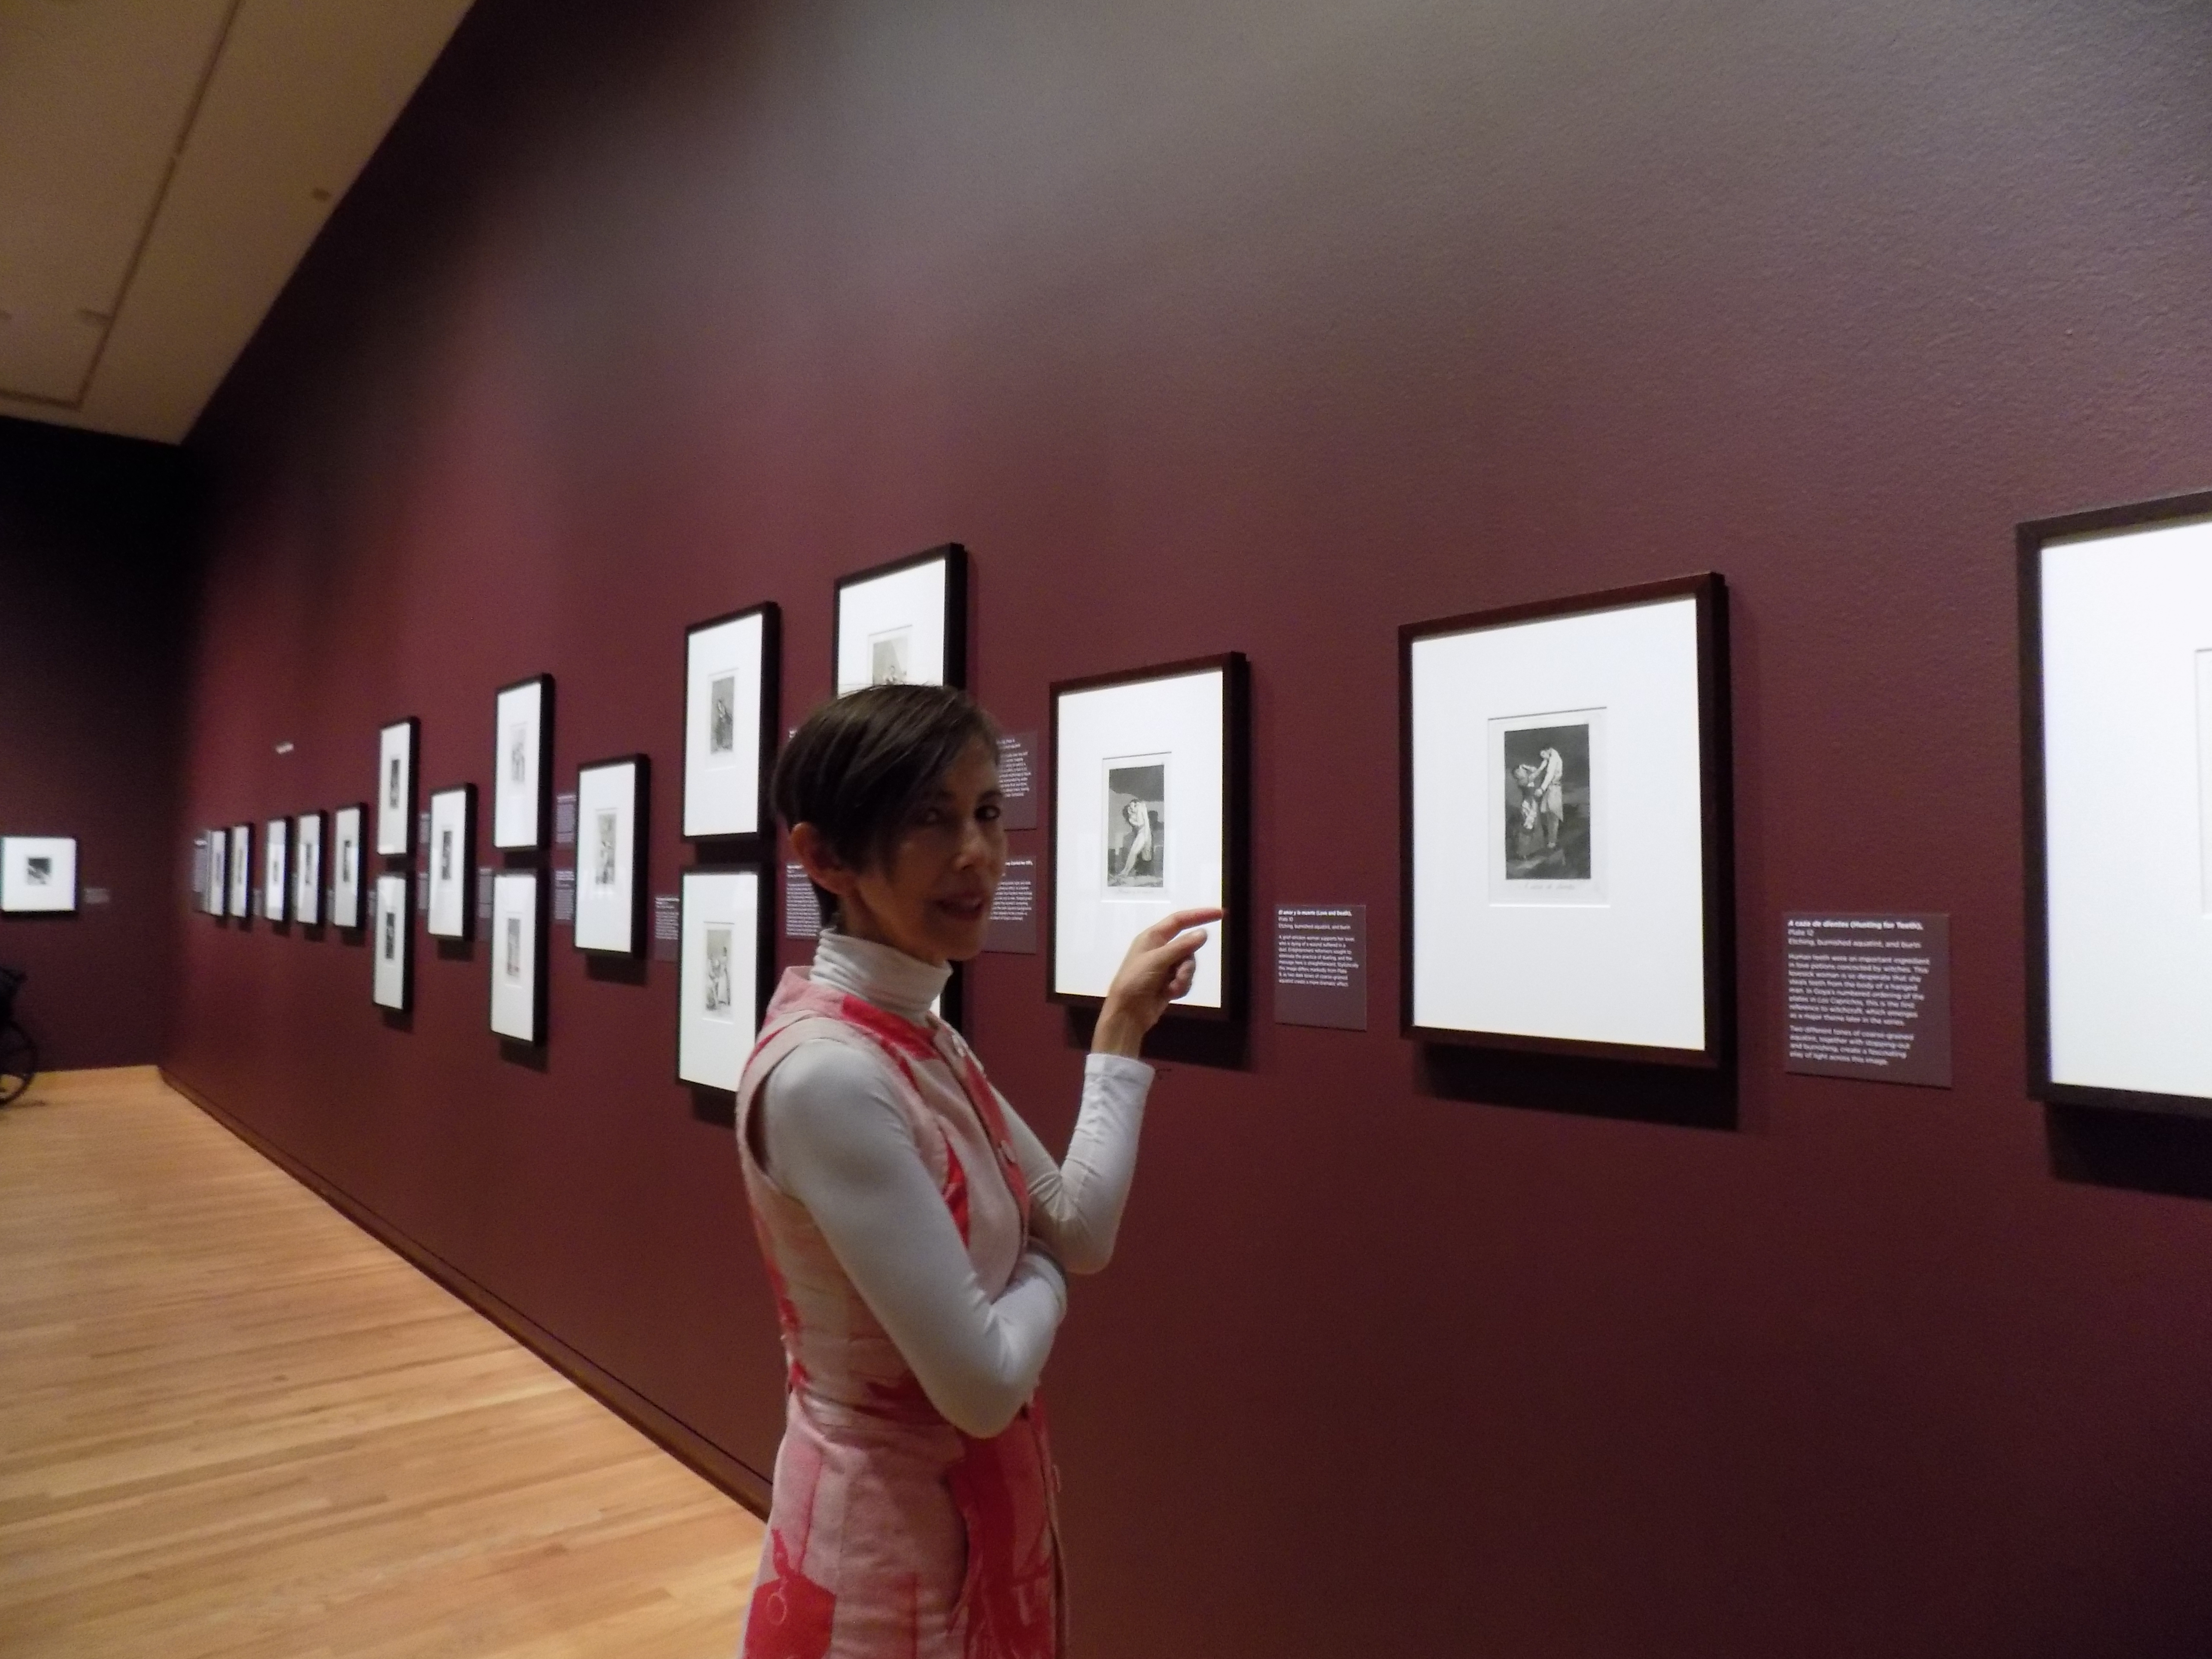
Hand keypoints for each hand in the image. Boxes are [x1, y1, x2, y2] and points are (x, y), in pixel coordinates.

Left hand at [1092, 907, 1224, 1057]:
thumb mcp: (1157, 960)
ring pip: (1189, 965)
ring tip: (1172, 988)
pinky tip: (1170, 995)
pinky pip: (1186, 980)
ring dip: (1184, 978)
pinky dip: (1181, 987)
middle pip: (1188, 947)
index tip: (1220, 914)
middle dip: (1188, 963)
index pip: (1179, 920)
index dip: (1199, 915)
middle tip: (1179, 974)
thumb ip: (1181, 946)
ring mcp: (1165, 967)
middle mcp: (1159, 950)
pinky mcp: (1169, 983)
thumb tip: (1203, 933)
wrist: (1127, 1013)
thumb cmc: (1135, 981)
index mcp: (1152, 938)